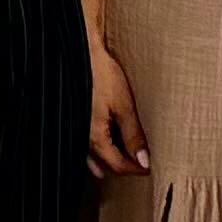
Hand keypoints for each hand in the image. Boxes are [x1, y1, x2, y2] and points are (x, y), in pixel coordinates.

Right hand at [86, 37, 150, 177]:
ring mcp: (73, 130)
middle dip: (121, 166)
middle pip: (103, 165)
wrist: (79, 52)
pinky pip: (83, 144)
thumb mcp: (123, 105)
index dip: (136, 169)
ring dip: (107, 158)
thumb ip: (133, 135)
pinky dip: (97, 146)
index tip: (150, 168)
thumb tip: (144, 161)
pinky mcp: (71, 120)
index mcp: (95, 138)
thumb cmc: (99, 74)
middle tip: (140, 162)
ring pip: (90, 157)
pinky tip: (105, 137)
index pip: (118, 166)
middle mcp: (80, 139)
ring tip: (125, 152)